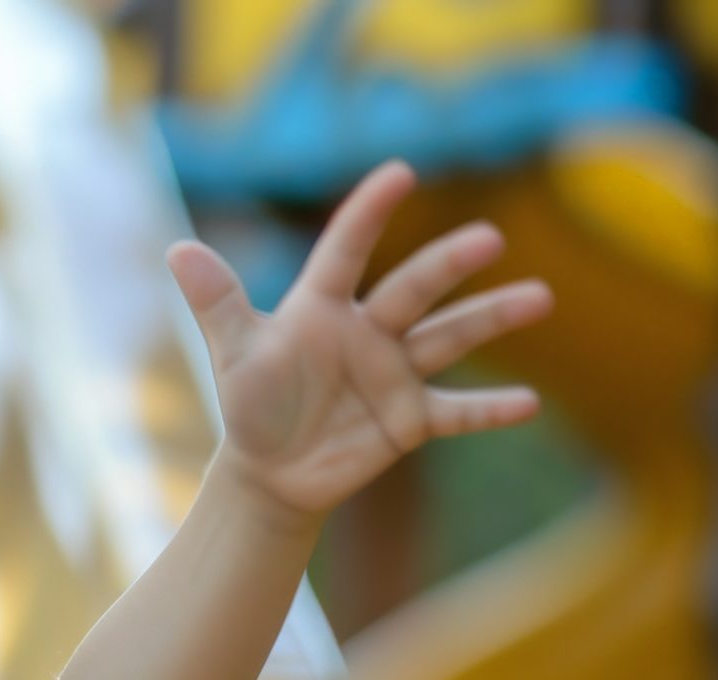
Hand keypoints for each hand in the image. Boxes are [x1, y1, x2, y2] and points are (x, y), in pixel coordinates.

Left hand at [167, 159, 553, 519]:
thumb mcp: (233, 353)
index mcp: (323, 306)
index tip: (399, 172)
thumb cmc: (251, 402)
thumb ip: (217, 303)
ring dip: (493, 318)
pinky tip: (529, 404)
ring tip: (540, 297)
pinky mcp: (411, 419)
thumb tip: (177, 249)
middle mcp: (369, 331)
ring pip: (450, 338)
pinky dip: (491, 409)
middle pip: (413, 291)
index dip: (368, 214)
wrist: (270, 470)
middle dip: (448, 266)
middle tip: (487, 240)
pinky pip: (456, 412)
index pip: (346, 251)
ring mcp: (396, 373)